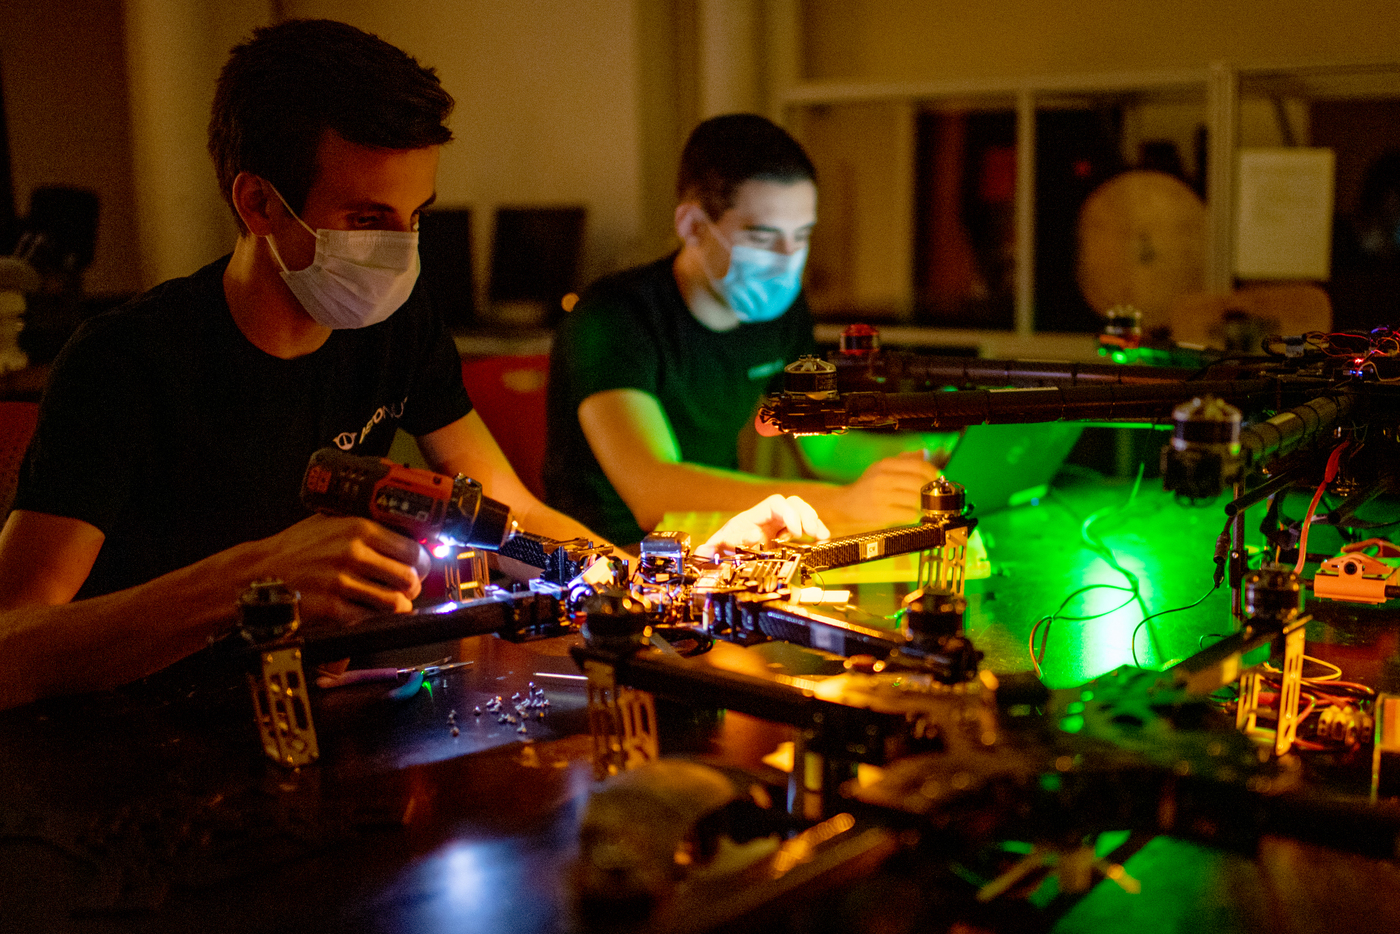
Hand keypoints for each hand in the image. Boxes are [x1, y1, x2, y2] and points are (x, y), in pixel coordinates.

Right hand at [249, 514, 430, 623]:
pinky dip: (375, 619)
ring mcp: (343, 582)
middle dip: (412, 586)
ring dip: (399, 606)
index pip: (412, 550)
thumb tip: (400, 514)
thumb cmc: (295, 548)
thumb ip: (364, 519)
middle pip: (409, 577)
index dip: (420, 563)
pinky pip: (371, 619)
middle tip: (407, 588)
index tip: (418, 567)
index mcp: (358, 528)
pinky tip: (368, 612)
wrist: (257, 573)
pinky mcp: (333, 608)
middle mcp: (354, 553)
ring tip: (393, 603)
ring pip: (395, 602)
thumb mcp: (330, 520)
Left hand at [696, 494, 829, 560]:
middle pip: (793, 504)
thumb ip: (717, 547)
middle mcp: (769, 517)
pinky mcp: (786, 534)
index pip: (776, 504)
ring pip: (801, 513)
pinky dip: (815, 530)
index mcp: (754, 516)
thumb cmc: (722, 546)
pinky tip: (823, 539)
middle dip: (805, 516)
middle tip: (812, 534)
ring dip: (813, 522)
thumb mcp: (718, 548)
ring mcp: (779, 524)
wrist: (724, 553)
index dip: (788, 513)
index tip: (794, 531)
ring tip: (820, 537)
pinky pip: (805, 526)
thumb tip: (727, 543)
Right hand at [839, 451, 939, 527]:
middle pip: (919, 482)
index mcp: (885, 464)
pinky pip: (909, 514)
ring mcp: (881, 496)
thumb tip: (924, 454)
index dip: (932, 473)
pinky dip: (915, 515)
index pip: (918, 465)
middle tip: (933, 495)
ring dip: (924, 504)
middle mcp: (883, 478)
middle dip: (930, 490)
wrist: (844, 505)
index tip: (937, 479)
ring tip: (924, 505)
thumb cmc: (867, 487)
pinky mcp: (881, 514)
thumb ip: (903, 460)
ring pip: (915, 499)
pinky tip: (914, 515)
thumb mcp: (881, 469)